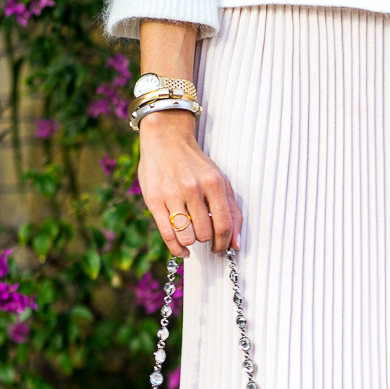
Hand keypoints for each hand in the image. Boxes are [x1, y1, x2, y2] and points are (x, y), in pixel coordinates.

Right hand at [138, 110, 240, 258]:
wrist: (166, 140)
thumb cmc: (196, 165)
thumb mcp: (220, 181)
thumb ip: (232, 211)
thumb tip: (236, 244)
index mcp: (213, 183)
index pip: (223, 225)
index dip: (224, 243)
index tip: (221, 248)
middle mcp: (192, 188)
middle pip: (205, 234)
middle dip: (206, 240)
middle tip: (204, 235)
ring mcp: (171, 194)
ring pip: (186, 237)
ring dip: (191, 242)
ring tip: (191, 235)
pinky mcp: (153, 200)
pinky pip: (167, 235)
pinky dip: (176, 248)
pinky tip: (181, 249)